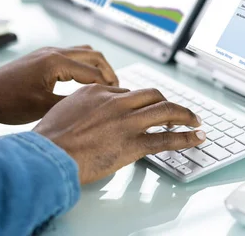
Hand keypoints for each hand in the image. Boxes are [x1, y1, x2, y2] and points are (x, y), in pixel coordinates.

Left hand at [0, 46, 117, 123]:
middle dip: (109, 72)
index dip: (109, 87)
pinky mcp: (43, 56)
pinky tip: (86, 80)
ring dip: (98, 66)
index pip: (93, 73)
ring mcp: (49, 52)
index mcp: (56, 63)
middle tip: (117, 90)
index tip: (120, 99)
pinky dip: (85, 65)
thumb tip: (95, 106)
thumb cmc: (8, 102)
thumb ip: (71, 104)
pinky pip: (73, 55)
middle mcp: (55, 52)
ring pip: (84, 52)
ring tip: (105, 84)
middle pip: (94, 56)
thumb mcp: (42, 108)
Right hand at [33, 85, 204, 183]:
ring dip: (185, 115)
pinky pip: (166, 139)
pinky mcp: (133, 143)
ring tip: (196, 120)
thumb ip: (85, 106)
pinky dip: (186, 137)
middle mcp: (116, 101)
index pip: (128, 92)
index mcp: (98, 90)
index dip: (139, 102)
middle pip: (153, 95)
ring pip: (166, 110)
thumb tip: (95, 113)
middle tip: (177, 111)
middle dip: (168, 102)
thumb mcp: (65, 108)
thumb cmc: (50, 137)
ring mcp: (127, 121)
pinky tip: (196, 138)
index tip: (145, 109)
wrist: (47, 154)